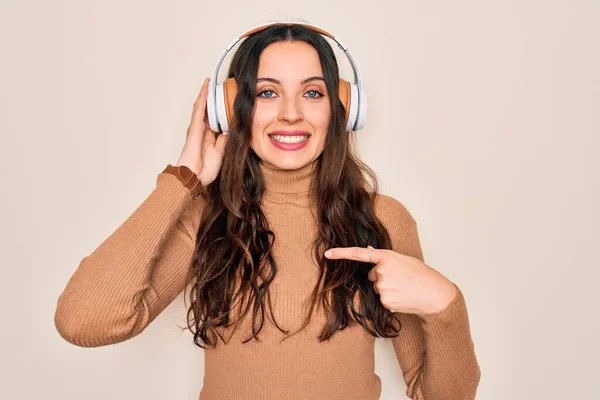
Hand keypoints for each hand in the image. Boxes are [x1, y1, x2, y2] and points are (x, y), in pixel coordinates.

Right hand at [177, 77, 228, 186]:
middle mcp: (202, 130)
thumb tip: (232, 129)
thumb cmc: (205, 169)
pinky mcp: (194, 126)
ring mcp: (197, 127)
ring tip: (211, 81)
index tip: (227, 100)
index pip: (215, 118)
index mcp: (208, 136)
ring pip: (202, 106)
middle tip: (219, 85)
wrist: (195, 177)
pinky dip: (203, 97)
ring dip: (206, 94)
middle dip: (212, 98)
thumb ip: (226, 139)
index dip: (220, 109)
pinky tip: (206, 87)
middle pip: (207, 110)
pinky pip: (199, 108)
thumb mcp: (222, 152)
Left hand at [324, 246, 456, 314]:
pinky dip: (391, 300)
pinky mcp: (384, 301)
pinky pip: (382, 300)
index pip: (360, 254)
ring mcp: (382, 287)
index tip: (327, 253)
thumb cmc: (423, 275)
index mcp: (387, 257)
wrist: (436, 295)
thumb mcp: (405, 260)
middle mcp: (382, 271)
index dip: (341, 253)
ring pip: (377, 288)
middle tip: (401, 279)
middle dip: (383, 277)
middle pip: (372, 275)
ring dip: (388, 289)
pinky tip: (403, 298)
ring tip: (404, 289)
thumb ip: (386, 258)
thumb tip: (368, 251)